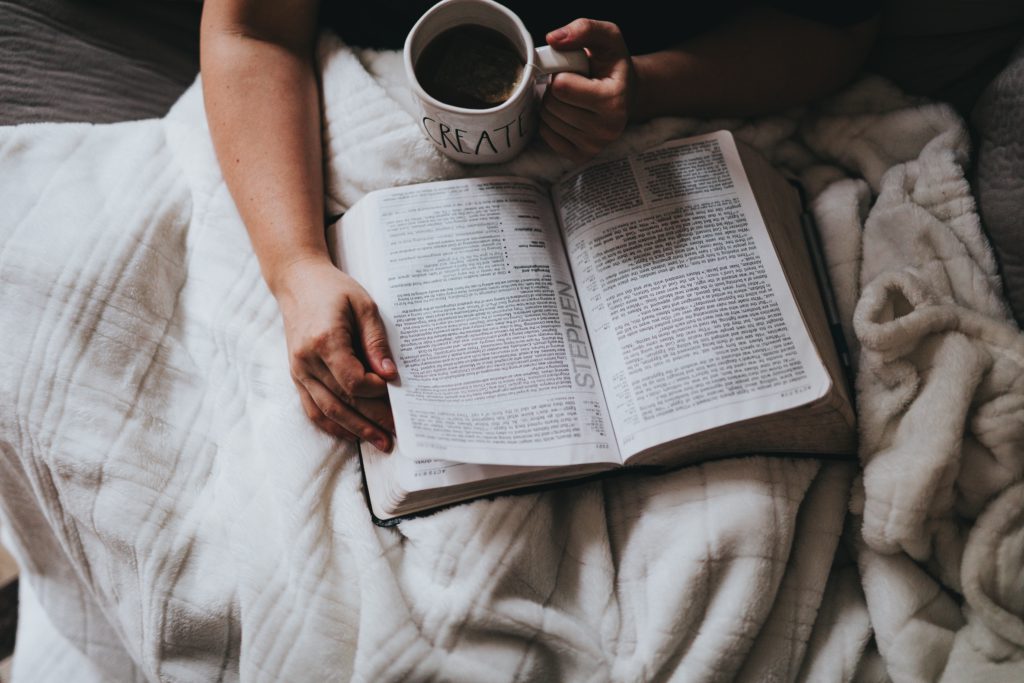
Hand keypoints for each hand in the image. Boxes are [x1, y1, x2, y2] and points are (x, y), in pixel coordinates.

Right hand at [274, 256, 397, 450]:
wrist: (297, 282)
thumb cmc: (334, 290)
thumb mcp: (363, 305)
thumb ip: (376, 340)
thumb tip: (389, 374)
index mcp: (324, 341)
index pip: (352, 381)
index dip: (375, 391)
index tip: (393, 390)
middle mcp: (307, 360)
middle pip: (342, 401)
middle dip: (372, 420)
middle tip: (396, 434)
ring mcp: (298, 371)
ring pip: (327, 411)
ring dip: (355, 430)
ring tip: (380, 441)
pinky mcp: (296, 376)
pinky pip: (312, 408)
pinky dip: (332, 425)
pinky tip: (352, 434)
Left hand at [540, 19, 635, 162]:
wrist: (626, 94)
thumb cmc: (612, 65)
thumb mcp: (607, 38)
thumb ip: (583, 29)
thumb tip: (553, 39)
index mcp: (613, 100)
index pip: (562, 87)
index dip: (562, 73)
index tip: (577, 72)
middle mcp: (607, 129)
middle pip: (552, 105)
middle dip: (555, 90)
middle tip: (573, 85)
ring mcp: (594, 146)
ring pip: (548, 120)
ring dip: (553, 104)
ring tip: (572, 98)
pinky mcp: (581, 156)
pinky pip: (547, 135)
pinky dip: (550, 122)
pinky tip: (568, 113)